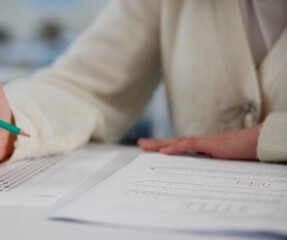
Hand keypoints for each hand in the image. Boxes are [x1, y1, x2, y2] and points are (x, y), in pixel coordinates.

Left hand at [137, 125, 261, 159]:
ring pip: (176, 142)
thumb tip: (198, 174)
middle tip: (140, 144)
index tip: (150, 148)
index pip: (177, 146)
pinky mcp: (209, 144)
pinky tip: (163, 151)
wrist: (255, 143)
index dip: (163, 146)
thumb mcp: (220, 161)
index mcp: (200, 146)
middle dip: (155, 143)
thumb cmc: (241, 151)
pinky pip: (188, 145)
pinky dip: (174, 148)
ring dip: (159, 144)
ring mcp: (202, 142)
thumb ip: (208, 164)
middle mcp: (198, 142)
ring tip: (145, 145)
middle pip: (172, 142)